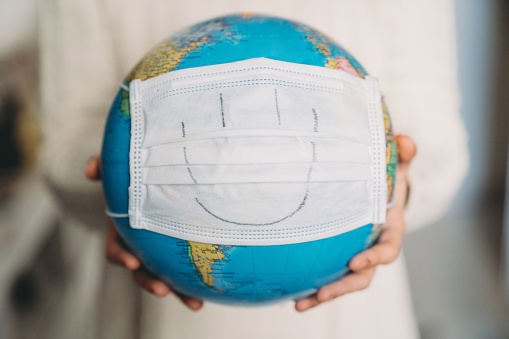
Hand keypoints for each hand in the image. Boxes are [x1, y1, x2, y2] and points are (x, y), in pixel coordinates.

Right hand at [85, 155, 202, 310]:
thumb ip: (104, 165)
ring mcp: (157, 250)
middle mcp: (138, 244)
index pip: (115, 249)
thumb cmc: (133, 174)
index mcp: (122, 229)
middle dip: (150, 281)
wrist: (153, 175)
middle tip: (162, 289)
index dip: (121, 257)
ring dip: (177, 290)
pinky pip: (184, 268)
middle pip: (141, 270)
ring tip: (195, 304)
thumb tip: (92, 172)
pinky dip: (195, 281)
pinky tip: (211, 290)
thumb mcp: (118, 167)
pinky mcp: (176, 250)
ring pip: (164, 275)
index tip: (132, 261)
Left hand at [295, 135, 415, 311]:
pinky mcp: (338, 255)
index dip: (375, 259)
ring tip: (300, 303)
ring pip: (342, 281)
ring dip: (323, 294)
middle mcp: (372, 248)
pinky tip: (291, 294)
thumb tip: (404, 142)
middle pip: (363, 276)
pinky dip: (311, 285)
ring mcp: (355, 254)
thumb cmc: (388, 179)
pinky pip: (326, 273)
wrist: (378, 191)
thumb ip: (402, 155)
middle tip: (322, 292)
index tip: (356, 261)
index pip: (387, 250)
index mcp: (389, 230)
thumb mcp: (397, 165)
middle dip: (343, 286)